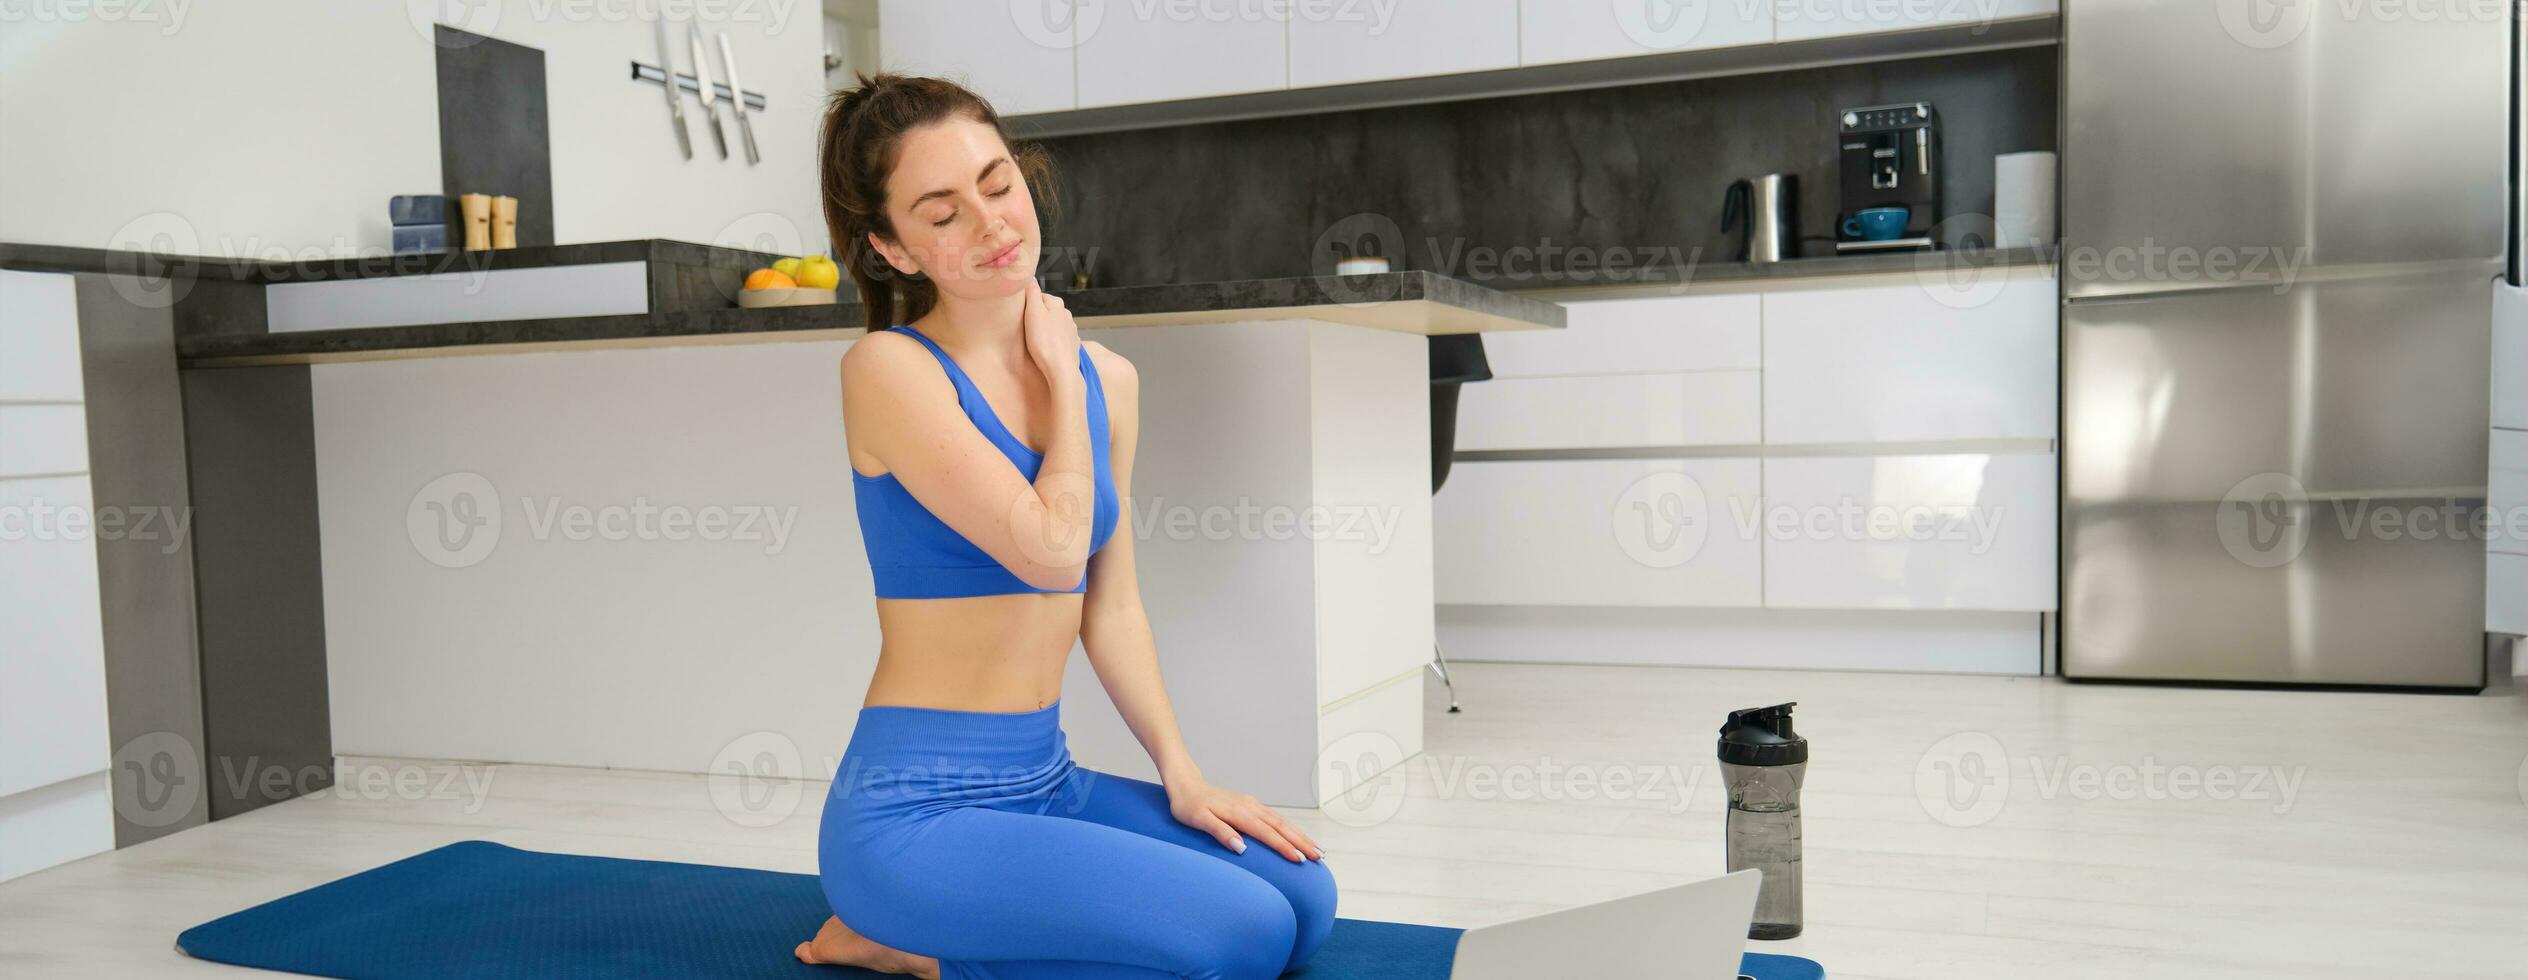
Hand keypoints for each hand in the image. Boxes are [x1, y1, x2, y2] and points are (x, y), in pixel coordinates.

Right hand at [1019, 280, 1079, 381]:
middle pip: (1046, 311)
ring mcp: (1071, 331)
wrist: (1061, 370)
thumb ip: (1031, 293)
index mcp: (1057, 304)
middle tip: (1025, 330)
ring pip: (1053, 325)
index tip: (1020, 316)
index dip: (1027, 306)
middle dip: (1036, 318)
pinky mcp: (1072, 345)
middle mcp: (1067, 315)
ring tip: (1034, 342)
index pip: (1038, 296)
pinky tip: (1045, 349)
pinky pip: (1058, 339)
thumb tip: (1029, 276)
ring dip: (1044, 330)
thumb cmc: (1044, 343)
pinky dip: (1052, 342)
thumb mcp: (1033, 313)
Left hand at [1167, 777, 1323, 862]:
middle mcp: (1250, 807)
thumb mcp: (1198, 820)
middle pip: (1282, 826)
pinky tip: (1296, 837)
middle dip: (1302, 842)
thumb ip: (1220, 832)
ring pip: (1282, 821)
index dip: (1284, 847)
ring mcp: (1252, 805)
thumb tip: (1242, 848)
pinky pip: (1276, 818)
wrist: (1185, 784)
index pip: (1267, 833)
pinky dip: (1290, 828)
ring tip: (1317, 850)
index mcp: (1239, 812)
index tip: (1299, 860)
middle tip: (1320, 857)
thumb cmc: (1188, 805)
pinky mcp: (1251, 805)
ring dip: (1300, 835)